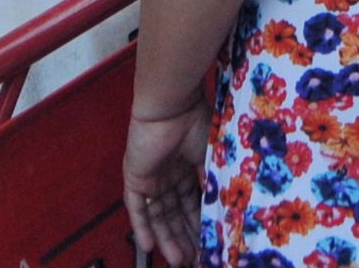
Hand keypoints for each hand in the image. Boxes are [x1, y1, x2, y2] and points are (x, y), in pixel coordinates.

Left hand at [122, 93, 209, 264]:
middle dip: (184, 238)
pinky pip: (137, 209)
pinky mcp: (135, 179)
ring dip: (167, 239)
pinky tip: (150, 248)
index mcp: (188, 167)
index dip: (200, 225)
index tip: (209, 245)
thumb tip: (222, 213)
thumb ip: (213, 185)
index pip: (192, 204)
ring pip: (159, 216)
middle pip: (176, 214)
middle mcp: (169, 175)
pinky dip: (142, 228)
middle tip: (194, 260)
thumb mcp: (213, 159)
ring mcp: (152, 178)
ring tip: (178, 260)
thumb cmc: (197, 125)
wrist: (172, 107)